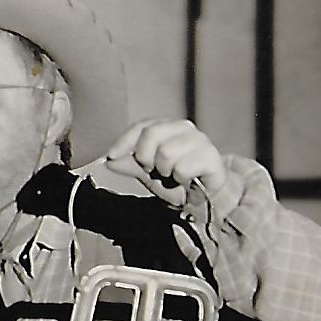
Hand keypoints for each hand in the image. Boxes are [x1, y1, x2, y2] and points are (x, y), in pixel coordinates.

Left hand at [99, 119, 232, 207]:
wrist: (205, 194)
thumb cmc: (175, 178)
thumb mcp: (147, 171)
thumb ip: (129, 164)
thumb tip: (109, 159)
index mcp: (168, 127)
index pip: (142, 126)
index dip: (124, 140)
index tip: (111, 156)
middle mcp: (185, 128)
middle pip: (152, 134)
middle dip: (145, 157)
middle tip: (152, 170)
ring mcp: (200, 140)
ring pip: (166, 152)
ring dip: (164, 171)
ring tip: (172, 175)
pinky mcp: (211, 157)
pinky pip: (182, 168)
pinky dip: (179, 178)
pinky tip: (185, 180)